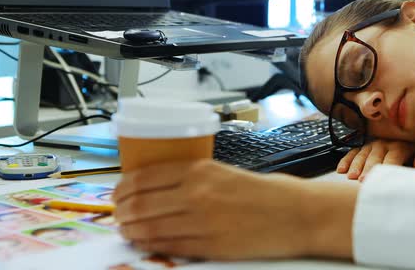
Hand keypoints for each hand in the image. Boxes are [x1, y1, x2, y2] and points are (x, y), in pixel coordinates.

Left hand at [113, 159, 357, 259]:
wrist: (297, 215)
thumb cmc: (267, 193)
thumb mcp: (226, 173)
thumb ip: (194, 178)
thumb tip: (159, 188)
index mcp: (202, 169)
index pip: (146, 176)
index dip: (124, 187)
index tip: (118, 192)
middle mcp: (197, 193)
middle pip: (142, 203)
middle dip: (122, 210)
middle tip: (117, 214)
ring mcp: (202, 221)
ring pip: (149, 226)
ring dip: (130, 229)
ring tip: (125, 229)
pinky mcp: (210, 245)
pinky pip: (168, 245)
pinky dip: (149, 244)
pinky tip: (142, 242)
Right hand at [337, 140, 414, 180]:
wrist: (406, 132)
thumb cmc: (414, 146)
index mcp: (399, 146)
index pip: (392, 159)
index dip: (386, 168)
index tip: (380, 179)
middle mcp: (384, 144)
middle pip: (374, 158)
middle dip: (368, 169)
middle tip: (362, 180)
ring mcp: (372, 145)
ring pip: (362, 155)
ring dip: (355, 165)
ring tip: (351, 176)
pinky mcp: (364, 147)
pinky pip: (353, 152)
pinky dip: (346, 160)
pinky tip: (341, 169)